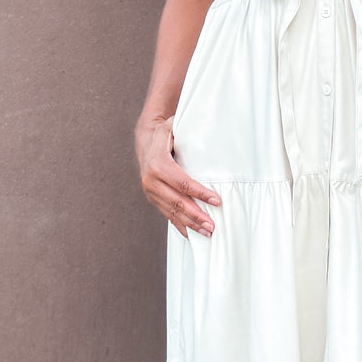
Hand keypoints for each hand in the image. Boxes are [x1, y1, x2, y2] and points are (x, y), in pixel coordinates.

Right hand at [136, 119, 219, 237]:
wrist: (145, 141)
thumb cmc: (164, 134)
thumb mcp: (171, 127)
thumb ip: (184, 130)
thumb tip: (207, 125)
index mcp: (158, 165)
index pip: (183, 182)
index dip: (200, 193)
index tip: (217, 201)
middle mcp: (152, 181)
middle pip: (178, 202)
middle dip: (196, 215)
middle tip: (212, 225)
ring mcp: (151, 192)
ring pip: (173, 212)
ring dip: (191, 224)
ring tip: (207, 233)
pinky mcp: (153, 199)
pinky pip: (167, 215)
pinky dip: (180, 225)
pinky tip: (192, 235)